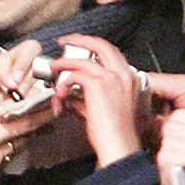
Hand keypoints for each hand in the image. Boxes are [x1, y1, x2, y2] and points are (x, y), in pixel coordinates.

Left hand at [50, 34, 147, 168]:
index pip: (112, 52)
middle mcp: (124, 74)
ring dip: (64, 63)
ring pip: (83, 60)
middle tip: (65, 41)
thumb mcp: (106, 107)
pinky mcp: (98, 85)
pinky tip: (60, 95)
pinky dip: (63, 84)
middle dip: (80, 39)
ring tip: (54, 68)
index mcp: (130, 78)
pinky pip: (74, 76)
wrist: (118, 145)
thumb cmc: (115, 133)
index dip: (94, 46)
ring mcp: (112, 78)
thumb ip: (91, 95)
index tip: (80, 46)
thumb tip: (72, 92)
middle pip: (101, 44)